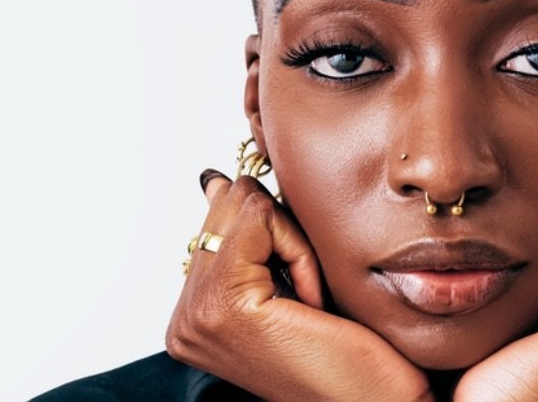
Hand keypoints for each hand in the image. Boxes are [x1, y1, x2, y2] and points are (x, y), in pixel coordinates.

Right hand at [167, 172, 432, 401]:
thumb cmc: (354, 357)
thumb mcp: (293, 281)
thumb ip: (247, 237)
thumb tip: (213, 180)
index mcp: (192, 316)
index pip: (220, 212)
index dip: (276, 232)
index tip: (298, 293)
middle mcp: (183, 321)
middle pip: (230, 201)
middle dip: (281, 232)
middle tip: (306, 298)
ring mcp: (196, 317)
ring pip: (246, 204)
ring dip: (294, 244)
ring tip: (308, 305)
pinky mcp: (223, 305)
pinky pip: (262, 219)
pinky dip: (301, 251)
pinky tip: (313, 305)